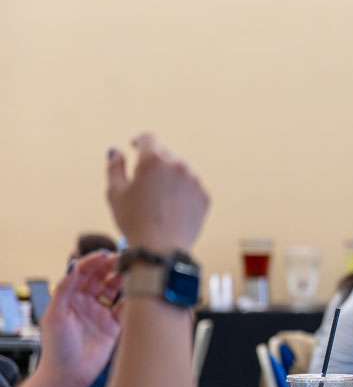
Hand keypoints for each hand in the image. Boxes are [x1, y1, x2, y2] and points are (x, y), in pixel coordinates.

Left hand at [37, 251, 122, 386]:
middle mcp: (85, 302)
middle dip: (111, 266)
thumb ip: (64, 287)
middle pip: (100, 277)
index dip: (93, 261)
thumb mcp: (55, 314)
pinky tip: (137, 295)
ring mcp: (100, 313)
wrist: (69, 375)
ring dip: (123, 280)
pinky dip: (132, 300)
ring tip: (133, 274)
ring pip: (115, 289)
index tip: (106, 255)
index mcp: (69, 297)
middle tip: (124, 260)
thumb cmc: (57, 347)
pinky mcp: (113, 326)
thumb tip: (71, 264)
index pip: (82, 271)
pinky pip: (125, 308)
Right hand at [107, 134, 208, 251]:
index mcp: (153, 160)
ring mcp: (195, 180)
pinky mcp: (204, 195)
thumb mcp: (115, 192)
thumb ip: (115, 167)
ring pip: (180, 169)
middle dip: (153, 161)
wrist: (161, 249)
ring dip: (169, 176)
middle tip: (144, 181)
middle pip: (165, 153)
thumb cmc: (133, 220)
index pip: (148, 138)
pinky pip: (191, 186)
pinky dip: (182, 190)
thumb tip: (116, 151)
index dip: (139, 140)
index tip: (134, 145)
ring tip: (158, 198)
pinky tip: (171, 207)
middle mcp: (178, 164)